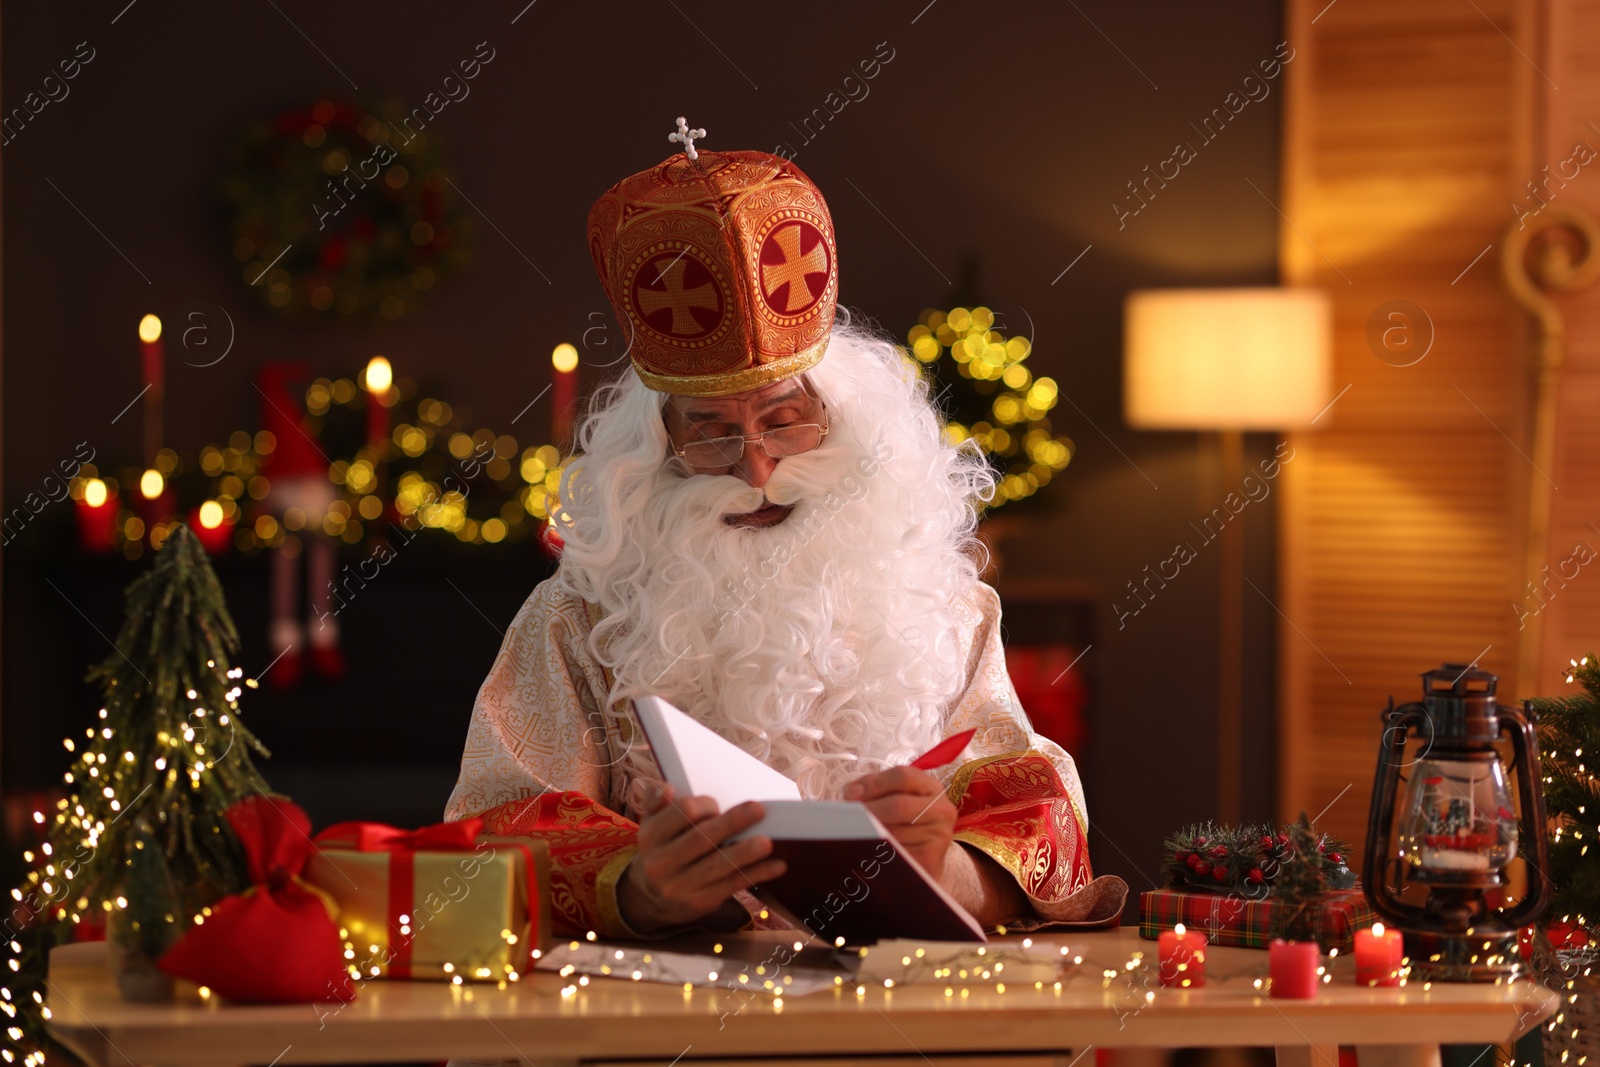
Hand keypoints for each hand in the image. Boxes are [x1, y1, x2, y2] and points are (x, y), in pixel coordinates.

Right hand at [617, 784, 786, 934]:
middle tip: (758, 810)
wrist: (651, 899)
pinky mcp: (701, 902)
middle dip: (731, 823)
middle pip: (701, 838)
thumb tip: (668, 789)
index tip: (718, 805)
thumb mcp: (653, 825)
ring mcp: (681, 885)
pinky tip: (777, 865)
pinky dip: (757, 874)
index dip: (705, 805)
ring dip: (746, 852)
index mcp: (652, 835)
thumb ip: (657, 803)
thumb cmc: (663, 850)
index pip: (682, 813)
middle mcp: (662, 862)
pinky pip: (733, 885)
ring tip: (768, 842)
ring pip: (718, 865)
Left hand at [842, 766, 956, 881]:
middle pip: (900, 804)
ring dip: (871, 834)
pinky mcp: (932, 860)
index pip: (903, 776)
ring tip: (856, 834)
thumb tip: (851, 794)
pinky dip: (880, 853)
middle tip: (848, 817)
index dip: (874, 784)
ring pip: (896, 832)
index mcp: (931, 787)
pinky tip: (870, 852)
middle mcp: (942, 809)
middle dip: (869, 810)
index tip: (850, 795)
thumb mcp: (894, 796)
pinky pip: (899, 854)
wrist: (925, 857)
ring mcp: (940, 835)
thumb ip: (873, 788)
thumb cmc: (905, 822)